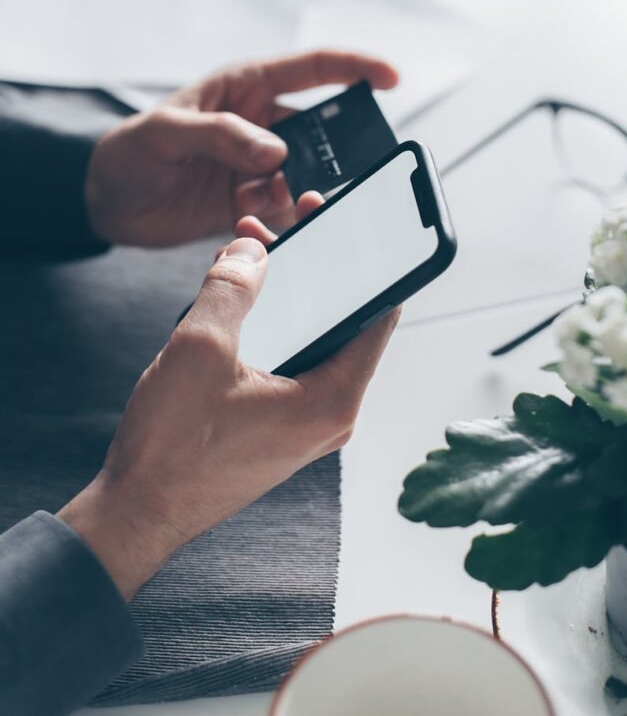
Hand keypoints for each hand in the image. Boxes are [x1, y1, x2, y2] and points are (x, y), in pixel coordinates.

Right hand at [58, 221, 398, 598]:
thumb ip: (231, 289)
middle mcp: (327, 416)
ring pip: (309, 343)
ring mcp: (301, 423)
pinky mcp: (276, 426)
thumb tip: (251, 251)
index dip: (366, 263)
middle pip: (341, 324)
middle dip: (312, 270)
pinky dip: (270, 328)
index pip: (377, 316)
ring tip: (251, 257)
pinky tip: (237, 302)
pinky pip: (286, 363)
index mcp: (330, 401)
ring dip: (284, 297)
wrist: (137, 512)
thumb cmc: (171, 452)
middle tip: (285, 228)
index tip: (344, 225)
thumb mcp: (199, 349)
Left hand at [85, 50, 397, 245]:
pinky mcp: (252, 203)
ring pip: (306, 176)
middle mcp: (262, 125)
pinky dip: (276, 217)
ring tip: (253, 200)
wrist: (107, 203)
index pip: (311, 69)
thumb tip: (275, 151)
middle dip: (329, 152)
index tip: (390, 77)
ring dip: (294, 191)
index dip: (354, 67)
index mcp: (246, 89)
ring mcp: (260, 166)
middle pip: (320, 131)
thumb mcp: (165, 132)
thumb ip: (220, 136)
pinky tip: (242, 217)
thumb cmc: (130, 151)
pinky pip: (285, 209)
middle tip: (317, 175)